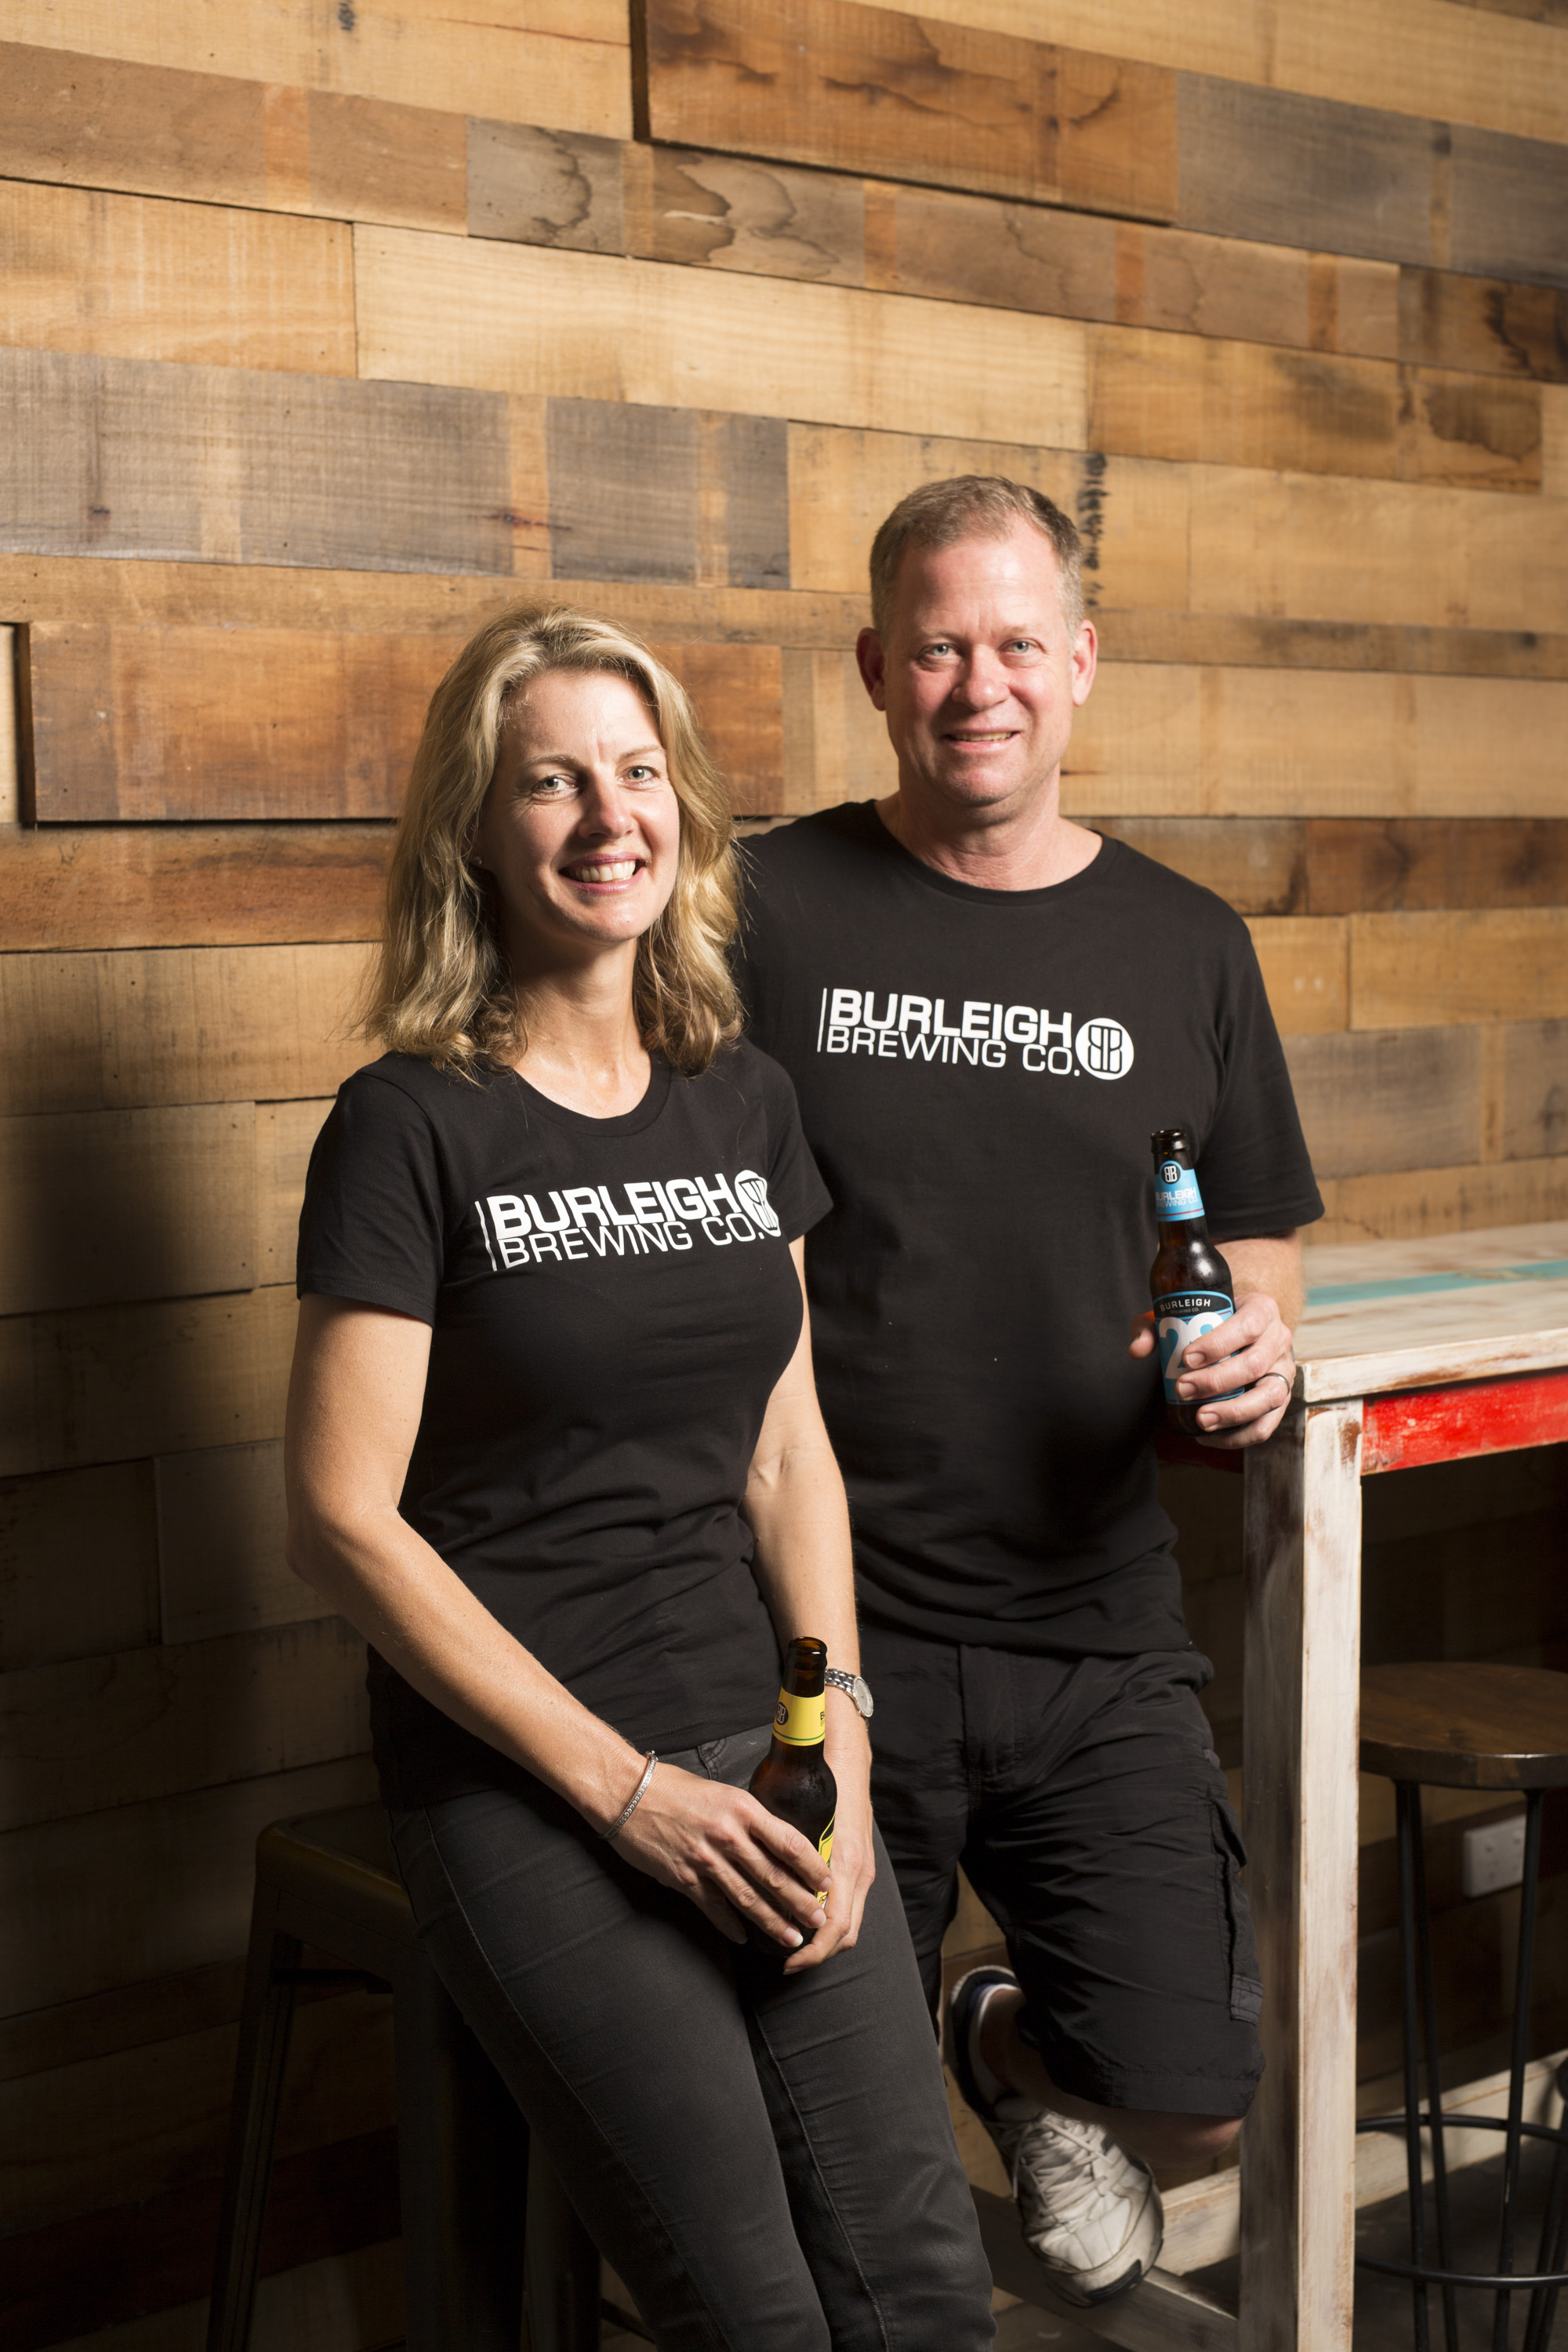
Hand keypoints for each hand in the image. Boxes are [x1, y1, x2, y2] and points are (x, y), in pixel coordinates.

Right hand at [609, 1760, 831, 1950]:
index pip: (788, 1842)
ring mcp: (705, 1859)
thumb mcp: (721, 1793)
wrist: (628, 1793)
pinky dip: (729, 1925)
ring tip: (791, 1937)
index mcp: (742, 1809)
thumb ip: (747, 1818)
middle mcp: (727, 1835)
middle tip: (819, 1919)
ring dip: (772, 1921)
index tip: (827, 1882)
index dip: (812, 1866)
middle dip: (799, 1901)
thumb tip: (774, 1843)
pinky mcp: (683, 1878)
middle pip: (773, 1875)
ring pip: (747, 1897)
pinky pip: (713, 1908)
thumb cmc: (675, 1788)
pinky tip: (743, 1937)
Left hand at [783, 1705, 875, 1976]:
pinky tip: (812, 1924)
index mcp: (843, 1862)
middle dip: (816, 1953)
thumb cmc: (819, 1783)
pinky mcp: (861, 1865)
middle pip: (843, 1933)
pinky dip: (832, 1924)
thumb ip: (777, 1845)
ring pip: (849, 1924)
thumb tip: (745, 1864)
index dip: (812, 1950)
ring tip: (796, 1950)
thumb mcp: (796, 1816)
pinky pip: (850, 1906)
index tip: (788, 1958)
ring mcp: (863, 1869)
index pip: (834, 1925)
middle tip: (788, 1964)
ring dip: (824, 1942)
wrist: (847, 1758)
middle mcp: (857, 1871)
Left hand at [1128, 1293, 1295, 1449]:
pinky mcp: (1280, 1399)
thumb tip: (1136, 1350)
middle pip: (1254, 1363)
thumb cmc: (1209, 1320)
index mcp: (1261, 1309)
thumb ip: (1153, 1326)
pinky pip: (1267, 1424)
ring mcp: (1284, 1371)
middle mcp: (1279, 1339)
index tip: (1186, 1358)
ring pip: (1269, 1396)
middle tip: (1182, 1389)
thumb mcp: (1181, 1313)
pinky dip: (1239, 1436)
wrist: (1239, 1329)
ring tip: (1201, 1420)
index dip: (1218, 1344)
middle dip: (1216, 1381)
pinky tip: (1209, 1437)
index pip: (1246, 1326)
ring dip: (1233, 1412)